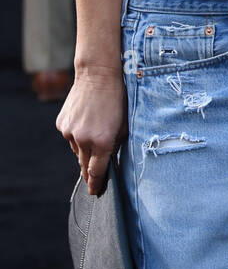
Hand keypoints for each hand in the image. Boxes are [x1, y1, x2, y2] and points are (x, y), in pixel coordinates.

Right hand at [56, 68, 127, 195]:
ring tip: (94, 134)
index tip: (94, 193)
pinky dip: (77, 135)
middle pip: (84, 164)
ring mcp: (70, 132)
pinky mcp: (62, 123)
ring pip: (77, 150)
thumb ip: (117, 146)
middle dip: (89, 170)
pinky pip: (70, 137)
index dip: (95, 184)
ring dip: (85, 149)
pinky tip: (86, 122)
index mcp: (102, 142)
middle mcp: (83, 139)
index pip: (96, 172)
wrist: (98, 75)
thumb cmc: (117, 100)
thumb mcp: (124, 126)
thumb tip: (111, 162)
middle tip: (94, 176)